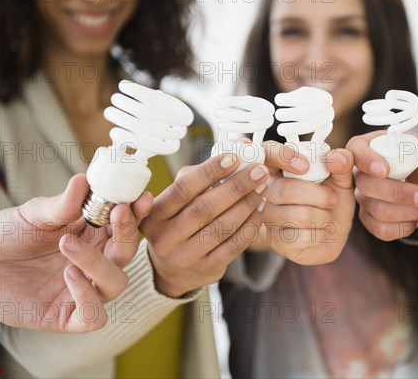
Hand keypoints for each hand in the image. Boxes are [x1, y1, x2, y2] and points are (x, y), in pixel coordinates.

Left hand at [0, 174, 151, 331]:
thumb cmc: (5, 237)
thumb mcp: (33, 215)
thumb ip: (62, 204)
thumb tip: (84, 180)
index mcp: (92, 235)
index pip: (126, 225)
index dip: (138, 213)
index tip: (140, 198)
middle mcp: (94, 262)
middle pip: (128, 253)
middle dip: (127, 233)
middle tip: (115, 212)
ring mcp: (83, 290)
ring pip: (116, 283)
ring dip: (99, 265)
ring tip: (66, 245)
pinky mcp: (67, 316)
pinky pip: (94, 317)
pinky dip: (88, 299)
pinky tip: (68, 277)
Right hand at [140, 153, 269, 296]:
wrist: (172, 269)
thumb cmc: (179, 222)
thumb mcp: (178, 200)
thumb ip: (201, 174)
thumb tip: (238, 146)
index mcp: (155, 214)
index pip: (183, 189)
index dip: (209, 172)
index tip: (233, 157)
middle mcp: (165, 237)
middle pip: (205, 208)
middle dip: (236, 187)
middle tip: (259, 171)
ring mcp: (185, 257)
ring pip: (222, 227)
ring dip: (247, 205)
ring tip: (262, 187)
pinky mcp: (206, 270)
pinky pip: (234, 246)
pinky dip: (250, 225)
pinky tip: (260, 210)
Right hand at [257, 141, 354, 264]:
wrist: (333, 236)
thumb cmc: (331, 203)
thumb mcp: (341, 180)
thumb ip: (342, 164)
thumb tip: (335, 157)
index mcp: (280, 169)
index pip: (267, 153)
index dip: (282, 157)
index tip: (305, 166)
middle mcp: (267, 191)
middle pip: (285, 190)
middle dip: (320, 196)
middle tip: (331, 199)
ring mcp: (268, 217)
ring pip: (299, 215)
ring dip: (323, 217)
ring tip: (325, 217)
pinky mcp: (276, 240)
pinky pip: (301, 236)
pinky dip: (320, 235)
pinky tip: (318, 233)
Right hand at [347, 130, 417, 240]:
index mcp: (367, 148)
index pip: (355, 150)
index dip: (367, 161)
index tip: (385, 170)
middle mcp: (359, 174)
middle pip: (367, 185)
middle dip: (400, 194)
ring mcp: (362, 198)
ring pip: (377, 210)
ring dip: (408, 211)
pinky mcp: (369, 219)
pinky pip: (381, 229)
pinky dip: (404, 226)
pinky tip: (417, 218)